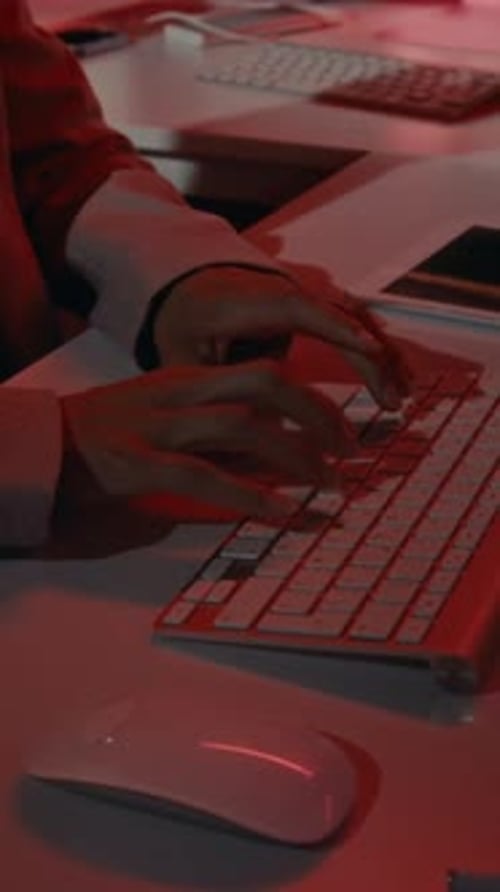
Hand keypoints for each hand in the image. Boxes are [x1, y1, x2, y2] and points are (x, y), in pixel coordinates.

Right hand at [61, 360, 356, 519]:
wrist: (38, 446)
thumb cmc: (105, 436)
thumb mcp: (166, 421)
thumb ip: (217, 434)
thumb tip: (277, 457)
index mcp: (188, 378)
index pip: (266, 373)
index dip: (315, 400)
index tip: (348, 430)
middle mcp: (180, 393)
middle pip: (266, 383)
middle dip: (318, 414)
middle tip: (350, 452)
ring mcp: (156, 425)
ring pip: (242, 425)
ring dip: (295, 455)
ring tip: (327, 485)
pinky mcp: (134, 464)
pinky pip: (200, 475)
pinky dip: (246, 495)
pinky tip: (279, 513)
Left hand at [153, 266, 411, 410]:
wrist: (186, 288)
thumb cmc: (182, 325)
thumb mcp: (180, 357)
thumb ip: (208, 389)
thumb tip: (246, 431)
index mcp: (245, 300)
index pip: (297, 307)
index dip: (336, 326)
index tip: (369, 350)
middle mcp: (281, 290)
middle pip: (339, 314)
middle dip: (370, 356)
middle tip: (391, 400)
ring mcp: (301, 295)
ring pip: (353, 318)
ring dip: (381, 355)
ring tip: (403, 395)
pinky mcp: (311, 308)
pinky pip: (353, 324)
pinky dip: (376, 351)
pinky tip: (396, 379)